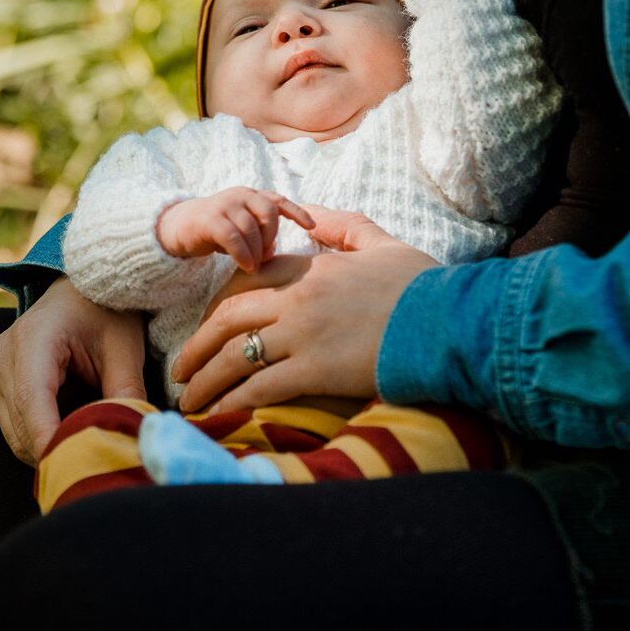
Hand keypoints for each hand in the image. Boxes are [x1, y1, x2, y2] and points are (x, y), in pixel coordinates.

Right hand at [0, 277, 146, 465]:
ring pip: (15, 433)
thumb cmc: (105, 313)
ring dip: (49, 445)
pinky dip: (40, 435)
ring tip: (88, 445)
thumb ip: (127, 391)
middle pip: (21, 425)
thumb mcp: (124, 347)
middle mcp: (2, 356)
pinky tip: (69, 429)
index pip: (33, 401)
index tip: (75, 468)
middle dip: (58, 450)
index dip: (50, 440)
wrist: (79, 293)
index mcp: (34, 339)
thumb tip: (136, 437)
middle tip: (98, 463)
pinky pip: (12, 426)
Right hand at [156, 188, 314, 273]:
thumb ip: (259, 236)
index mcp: (251, 196)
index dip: (297, 212)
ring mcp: (224, 204)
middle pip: (268, 213)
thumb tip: (273, 254)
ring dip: (257, 250)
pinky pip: (233, 237)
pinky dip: (243, 254)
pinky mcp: (209, 219)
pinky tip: (246, 266)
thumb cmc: (215, 232)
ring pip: (251, 227)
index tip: (312, 226)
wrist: (177, 227)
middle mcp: (240, 195)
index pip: (278, 201)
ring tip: (254, 267)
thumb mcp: (241, 230)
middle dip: (272, 236)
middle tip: (266, 257)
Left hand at [173, 206, 437, 413]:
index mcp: (312, 268)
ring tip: (188, 400)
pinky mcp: (315, 371)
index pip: (248, 282)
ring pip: (235, 356)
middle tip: (180, 369)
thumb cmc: (421, 286)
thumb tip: (309, 213)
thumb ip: (341, 225)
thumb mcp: (381, 241)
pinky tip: (220, 417)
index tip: (208, 329)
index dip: (219, 307)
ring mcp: (303, 334)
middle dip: (197, 347)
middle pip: (228, 319)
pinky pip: (260, 387)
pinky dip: (233, 403)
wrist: (451, 323)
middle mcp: (298, 299)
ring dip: (205, 380)